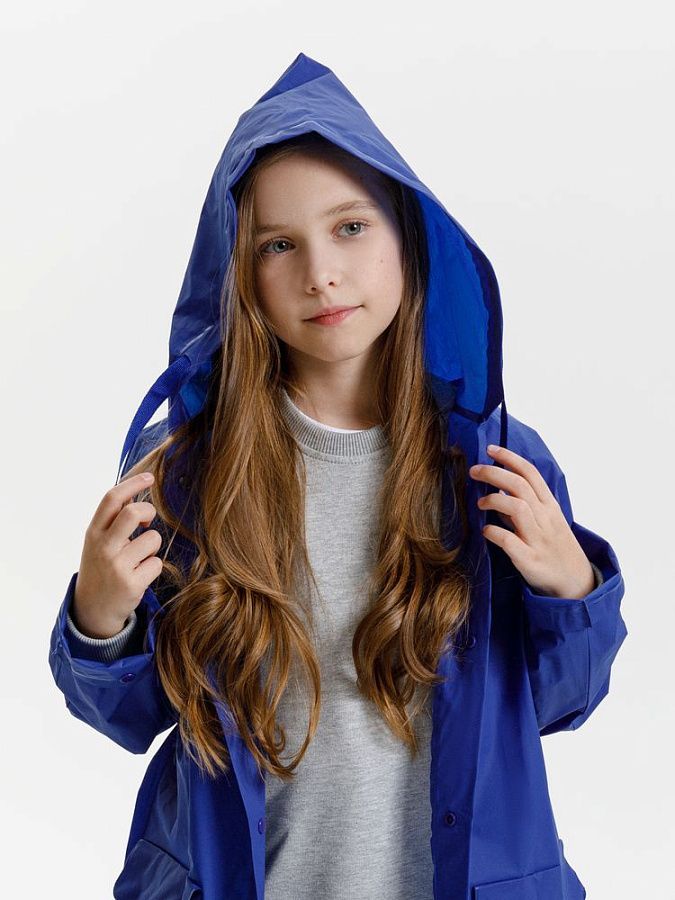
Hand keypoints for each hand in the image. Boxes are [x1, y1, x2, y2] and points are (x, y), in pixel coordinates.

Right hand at [72, 473, 163, 637]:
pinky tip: (140, 576)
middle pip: (133, 512)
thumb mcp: (98, 543)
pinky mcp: (131, 584)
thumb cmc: (101, 569)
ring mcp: (117, 566)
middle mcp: (103, 547)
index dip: (132, 484)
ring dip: (152, 546)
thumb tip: (134, 493)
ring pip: (152, 538)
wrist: (92, 610)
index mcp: (93, 533)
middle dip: (148, 511)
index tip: (149, 477)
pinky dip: (152, 567)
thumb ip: (113, 521)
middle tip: (147, 522)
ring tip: (140, 558)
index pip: (112, 499)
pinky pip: (156, 563)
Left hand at [469, 444, 595, 599]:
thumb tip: (496, 488)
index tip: (490, 449)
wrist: (576, 583)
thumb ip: (524, 504)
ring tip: (479, 503)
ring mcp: (538, 539)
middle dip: (494, 473)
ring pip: (517, 508)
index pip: (530, 473)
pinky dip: (493, 532)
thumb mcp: (546, 521)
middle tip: (474, 471)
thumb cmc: (556, 547)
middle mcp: (545, 518)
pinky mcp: (529, 559)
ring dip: (493, 501)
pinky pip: (509, 541)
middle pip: (519, 486)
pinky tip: (485, 531)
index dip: (510, 458)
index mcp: (549, 506)